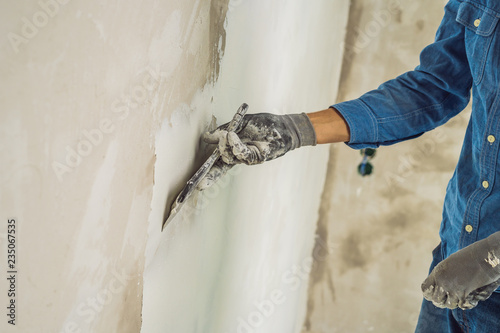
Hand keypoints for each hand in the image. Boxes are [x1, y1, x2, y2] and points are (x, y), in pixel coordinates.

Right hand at [197, 113, 315, 189]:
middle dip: (211, 176)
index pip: (218, 162)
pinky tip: (232, 135)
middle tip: (200, 184)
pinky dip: (235, 144)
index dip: (208, 172)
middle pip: (222, 168)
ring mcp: (248, 158)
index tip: (197, 183)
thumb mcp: (239, 123)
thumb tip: (206, 137)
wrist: (283, 125)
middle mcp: (239, 156)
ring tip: (227, 134)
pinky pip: (242, 154)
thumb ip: (222, 130)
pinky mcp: (257, 158)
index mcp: (233, 148)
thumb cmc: (264, 124)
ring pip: (230, 158)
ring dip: (225, 146)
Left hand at [421, 233, 499, 309]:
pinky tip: (469, 296)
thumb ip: (442, 274)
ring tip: (458, 296)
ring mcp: (452, 289)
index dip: (429, 293)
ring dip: (453, 302)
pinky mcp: (464, 294)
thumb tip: (437, 284)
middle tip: (447, 298)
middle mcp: (442, 282)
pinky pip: (461, 305)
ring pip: (448, 305)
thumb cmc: (468, 257)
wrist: (484, 256)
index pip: (425, 289)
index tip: (435, 293)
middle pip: (435, 300)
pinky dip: (465, 303)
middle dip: (441, 301)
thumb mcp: (449, 264)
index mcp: (437, 273)